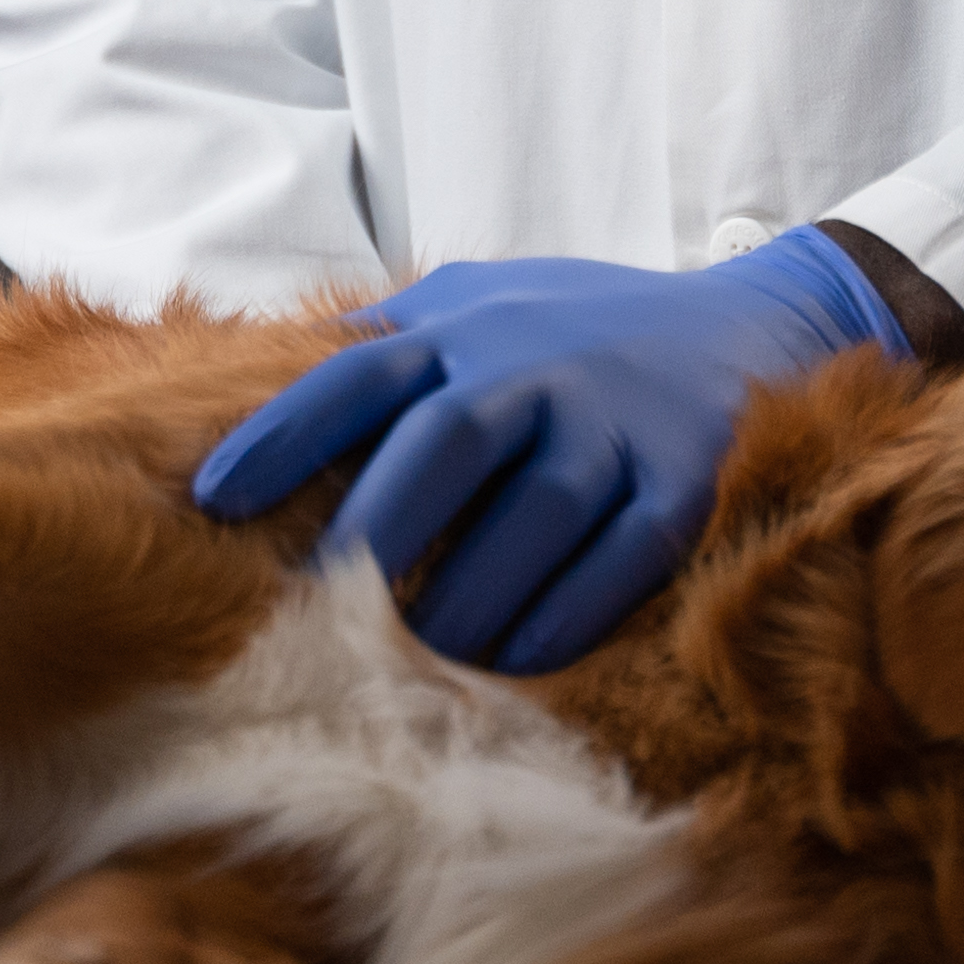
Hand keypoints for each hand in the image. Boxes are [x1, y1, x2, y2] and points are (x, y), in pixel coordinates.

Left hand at [190, 235, 901, 674]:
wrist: (750, 320)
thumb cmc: (576, 331)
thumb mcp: (478, 302)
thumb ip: (386, 338)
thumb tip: (257, 376)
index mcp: (465, 327)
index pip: (359, 373)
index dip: (283, 433)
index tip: (213, 500)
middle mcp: (537, 368)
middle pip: (443, 442)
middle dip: (376, 526)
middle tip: (316, 608)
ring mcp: (615, 424)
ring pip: (532, 514)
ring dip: (466, 596)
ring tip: (409, 661)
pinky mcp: (683, 482)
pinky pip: (622, 557)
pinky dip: (565, 613)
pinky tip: (515, 660)